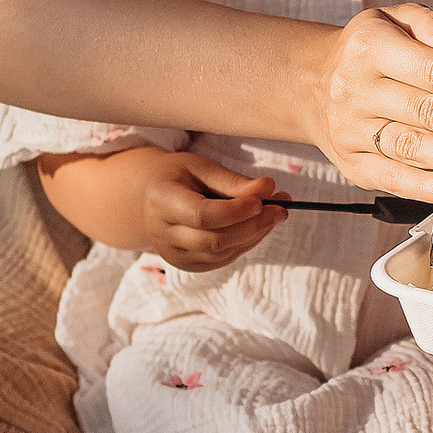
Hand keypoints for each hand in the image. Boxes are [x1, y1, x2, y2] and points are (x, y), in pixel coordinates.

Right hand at [137, 153, 290, 267]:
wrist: (149, 198)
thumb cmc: (178, 176)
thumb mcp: (201, 167)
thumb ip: (233, 181)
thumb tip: (268, 189)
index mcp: (162, 202)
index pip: (201, 215)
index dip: (236, 211)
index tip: (265, 198)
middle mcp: (163, 234)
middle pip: (214, 240)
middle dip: (253, 225)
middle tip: (283, 207)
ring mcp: (175, 255)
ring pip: (222, 252)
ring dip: (255, 234)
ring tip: (277, 212)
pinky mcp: (189, 265)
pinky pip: (224, 258)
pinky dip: (247, 242)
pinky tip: (258, 225)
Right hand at [318, 3, 432, 198]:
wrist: (312, 83)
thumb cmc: (373, 49)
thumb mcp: (395, 19)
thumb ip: (430, 24)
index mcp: (371, 47)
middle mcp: (355, 89)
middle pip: (426, 111)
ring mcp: (349, 129)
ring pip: (409, 147)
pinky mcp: (350, 163)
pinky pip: (389, 177)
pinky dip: (424, 187)